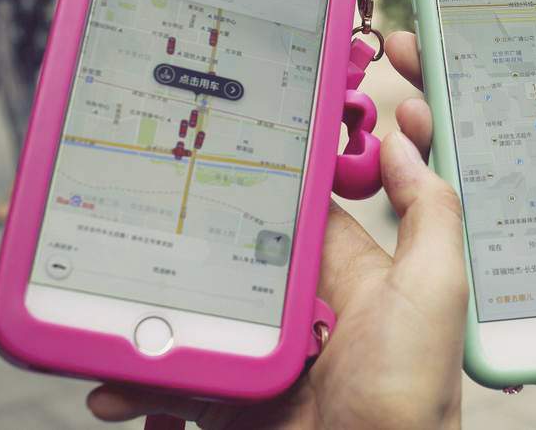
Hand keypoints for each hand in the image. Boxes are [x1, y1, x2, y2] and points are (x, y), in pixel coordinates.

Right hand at [87, 114, 467, 427]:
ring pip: (194, 314)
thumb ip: (428, 213)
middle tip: (132, 207)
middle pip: (230, 255)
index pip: (296, 209)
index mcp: (346, 273)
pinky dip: (139, 378)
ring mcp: (262, 354)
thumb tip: (404, 142)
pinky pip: (176, 378)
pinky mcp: (232, 395)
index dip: (260, 175)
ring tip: (104, 289)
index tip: (210, 140)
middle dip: (184, 237)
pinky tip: (112, 376)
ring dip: (149, 307)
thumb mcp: (432, 289)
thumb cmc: (409, 394)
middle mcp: (300, 309)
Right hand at [383, 0, 535, 355]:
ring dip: (434, 139)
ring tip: (411, 112)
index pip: (527, 66)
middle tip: (407, 49)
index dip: (484, 37)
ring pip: (480, 168)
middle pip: (487, 112)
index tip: (443, 1)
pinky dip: (458, 208)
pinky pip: (499, 230)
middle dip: (439, 78)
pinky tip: (432, 184)